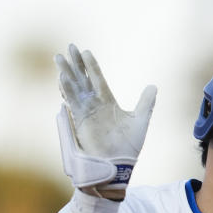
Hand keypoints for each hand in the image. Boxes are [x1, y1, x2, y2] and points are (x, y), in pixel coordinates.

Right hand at [55, 44, 156, 198]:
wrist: (118, 165)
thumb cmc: (129, 147)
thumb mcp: (141, 120)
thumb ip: (146, 103)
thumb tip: (153, 86)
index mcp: (108, 103)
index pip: (98, 79)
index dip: (92, 66)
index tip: (86, 51)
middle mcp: (94, 105)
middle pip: (83, 79)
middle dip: (76, 64)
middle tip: (69, 47)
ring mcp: (86, 112)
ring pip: (74, 88)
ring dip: (67, 73)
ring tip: (59, 58)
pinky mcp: (80, 121)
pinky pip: (72, 102)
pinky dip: (67, 90)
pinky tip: (62, 78)